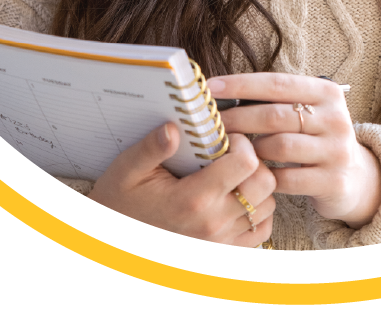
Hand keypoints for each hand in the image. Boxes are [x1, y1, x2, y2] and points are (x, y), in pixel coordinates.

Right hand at [88, 121, 275, 245]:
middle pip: (265, 183)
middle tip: (234, 152)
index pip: (246, 163)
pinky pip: (261, 230)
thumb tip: (172, 127)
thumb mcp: (127, 170)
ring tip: (234, 173)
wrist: (113, 246)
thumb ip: (151, 148)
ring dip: (257, 185)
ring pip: (267, 206)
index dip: (243, 142)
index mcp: (193, 199)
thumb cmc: (121, 203)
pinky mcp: (224, 252)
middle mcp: (213, 223)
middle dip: (256, 159)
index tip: (228, 137)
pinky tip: (237, 197)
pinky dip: (258, 211)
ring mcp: (221, 242)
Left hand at [209, 73, 380, 228]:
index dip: (241, 85)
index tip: (210, 88)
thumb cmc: (316, 137)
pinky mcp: (333, 181)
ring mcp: (336, 151)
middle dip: (237, 119)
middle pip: (274, 115)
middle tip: (210, 125)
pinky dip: (265, 176)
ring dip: (250, 150)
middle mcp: (336, 118)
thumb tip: (223, 93)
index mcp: (327, 92)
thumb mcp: (307, 111)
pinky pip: (286, 179)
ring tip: (233, 151)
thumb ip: (276, 100)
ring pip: (279, 146)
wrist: (353, 177)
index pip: (277, 83)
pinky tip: (253, 174)